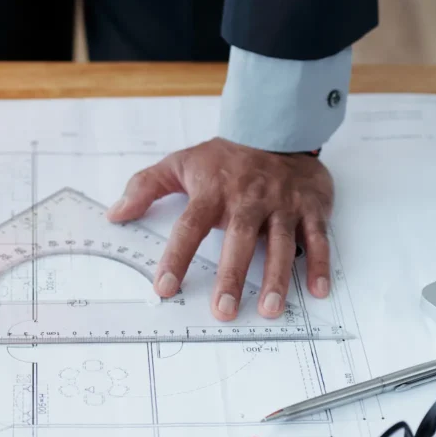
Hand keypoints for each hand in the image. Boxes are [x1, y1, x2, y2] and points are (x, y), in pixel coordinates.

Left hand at [106, 138, 333, 320]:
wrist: (278, 126)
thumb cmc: (225, 157)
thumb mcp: (181, 163)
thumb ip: (145, 188)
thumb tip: (115, 214)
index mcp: (214, 191)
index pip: (190, 226)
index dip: (177, 257)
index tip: (164, 287)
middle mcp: (249, 199)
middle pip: (240, 239)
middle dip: (232, 276)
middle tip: (224, 310)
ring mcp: (283, 204)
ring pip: (282, 243)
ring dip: (277, 277)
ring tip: (269, 309)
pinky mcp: (311, 207)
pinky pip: (318, 238)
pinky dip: (320, 264)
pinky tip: (318, 291)